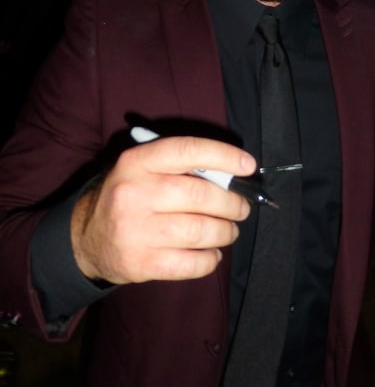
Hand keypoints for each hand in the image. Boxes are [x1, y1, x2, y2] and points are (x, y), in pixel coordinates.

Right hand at [71, 136, 255, 284]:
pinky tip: (212, 253)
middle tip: (241, 208)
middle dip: (231, 203)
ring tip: (229, 231)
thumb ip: (180, 167)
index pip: (187, 151)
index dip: (223, 156)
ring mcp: (135, 230)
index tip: (248, 165)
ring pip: (199, 230)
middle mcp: (134, 192)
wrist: (86, 237)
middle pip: (199, 195)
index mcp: (137, 161)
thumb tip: (232, 175)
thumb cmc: (129, 196)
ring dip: (225, 232)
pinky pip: (190, 263)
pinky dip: (210, 259)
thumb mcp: (143, 170)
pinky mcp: (140, 263)